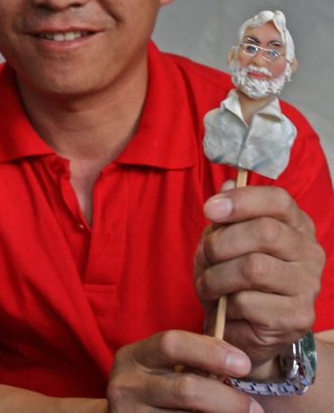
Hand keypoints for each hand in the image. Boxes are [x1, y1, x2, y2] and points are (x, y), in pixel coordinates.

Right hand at [107, 330, 262, 410]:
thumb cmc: (152, 388)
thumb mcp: (160, 368)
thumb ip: (188, 361)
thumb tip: (237, 364)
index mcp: (132, 357)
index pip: (171, 344)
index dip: (210, 351)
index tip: (244, 363)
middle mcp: (125, 385)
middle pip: (185, 388)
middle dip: (226, 399)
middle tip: (255, 407)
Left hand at [194, 184, 324, 372]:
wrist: (242, 329)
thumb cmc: (232, 278)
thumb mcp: (223, 241)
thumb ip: (227, 215)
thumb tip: (227, 185)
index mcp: (296, 224)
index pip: (278, 200)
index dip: (242, 200)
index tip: (209, 209)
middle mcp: (309, 252)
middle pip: (265, 232)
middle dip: (222, 243)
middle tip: (205, 256)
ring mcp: (307, 285)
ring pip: (254, 268)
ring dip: (218, 276)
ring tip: (207, 284)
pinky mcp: (297, 317)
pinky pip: (249, 302)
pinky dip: (225, 304)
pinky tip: (225, 308)